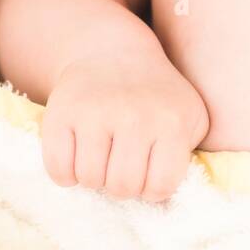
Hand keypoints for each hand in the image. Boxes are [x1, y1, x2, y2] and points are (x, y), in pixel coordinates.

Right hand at [42, 54, 209, 200]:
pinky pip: (59, 169)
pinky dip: (66, 175)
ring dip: (95, 178)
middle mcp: (134, 117)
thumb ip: (187, 154)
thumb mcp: (191, 117)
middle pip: (123, 187)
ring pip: (90, 179)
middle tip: (123, 166)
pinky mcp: (62, 113)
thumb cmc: (157, 96)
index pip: (160, 186)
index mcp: (171, 122)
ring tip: (103, 159)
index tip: (148, 173)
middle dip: (123, 185)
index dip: (152, 188)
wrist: (114, 53)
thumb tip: (166, 196)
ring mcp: (95, 113)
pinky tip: (78, 158)